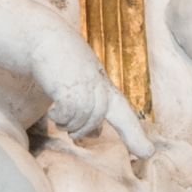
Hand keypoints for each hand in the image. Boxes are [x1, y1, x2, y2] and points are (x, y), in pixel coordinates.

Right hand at [27, 15, 146, 151]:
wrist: (43, 37)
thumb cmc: (60, 62)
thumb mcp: (82, 82)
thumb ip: (91, 106)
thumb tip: (96, 134)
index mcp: (104, 86)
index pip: (124, 113)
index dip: (135, 135)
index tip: (147, 153)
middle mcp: (98, 86)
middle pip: (97, 119)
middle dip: (83, 130)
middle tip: (71, 133)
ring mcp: (85, 85)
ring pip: (82, 120)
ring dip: (68, 123)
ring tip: (58, 115)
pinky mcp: (68, 87)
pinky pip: (69, 115)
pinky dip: (59, 117)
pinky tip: (53, 110)